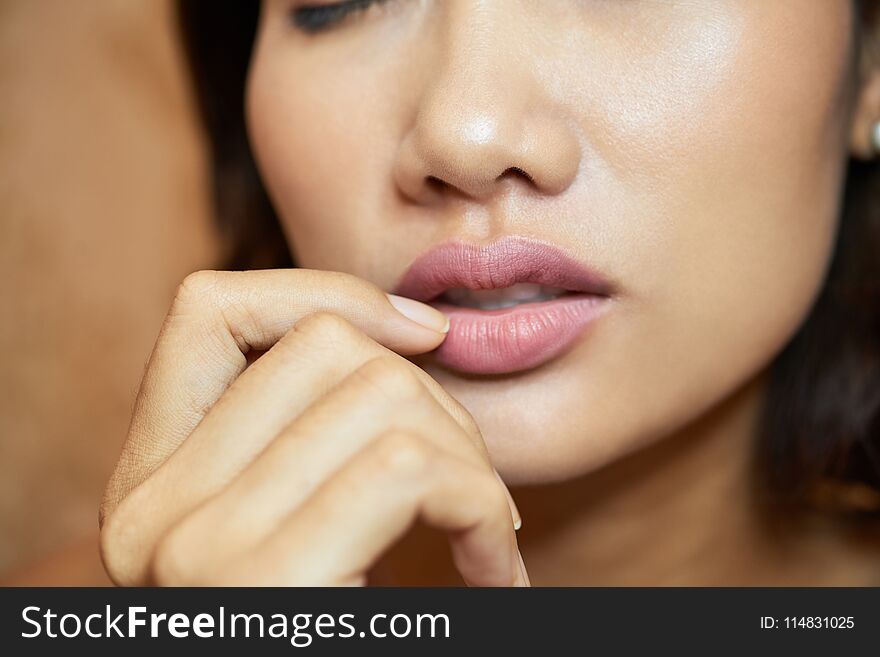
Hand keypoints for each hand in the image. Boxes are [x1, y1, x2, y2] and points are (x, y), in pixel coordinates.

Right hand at [99, 269, 526, 585]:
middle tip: (469, 486)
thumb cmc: (337, 625)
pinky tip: (492, 573)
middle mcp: (149, 510)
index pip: (210, 309)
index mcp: (153, 482)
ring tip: (484, 533)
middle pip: (332, 351)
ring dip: (471, 461)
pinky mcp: (263, 587)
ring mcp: (194, 550)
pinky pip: (411, 469)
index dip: (327, 294)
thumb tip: (413, 329)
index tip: (423, 335)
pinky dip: (482, 507)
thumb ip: (317, 432)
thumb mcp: (310, 517)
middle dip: (439, 401)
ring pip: (384, 397)